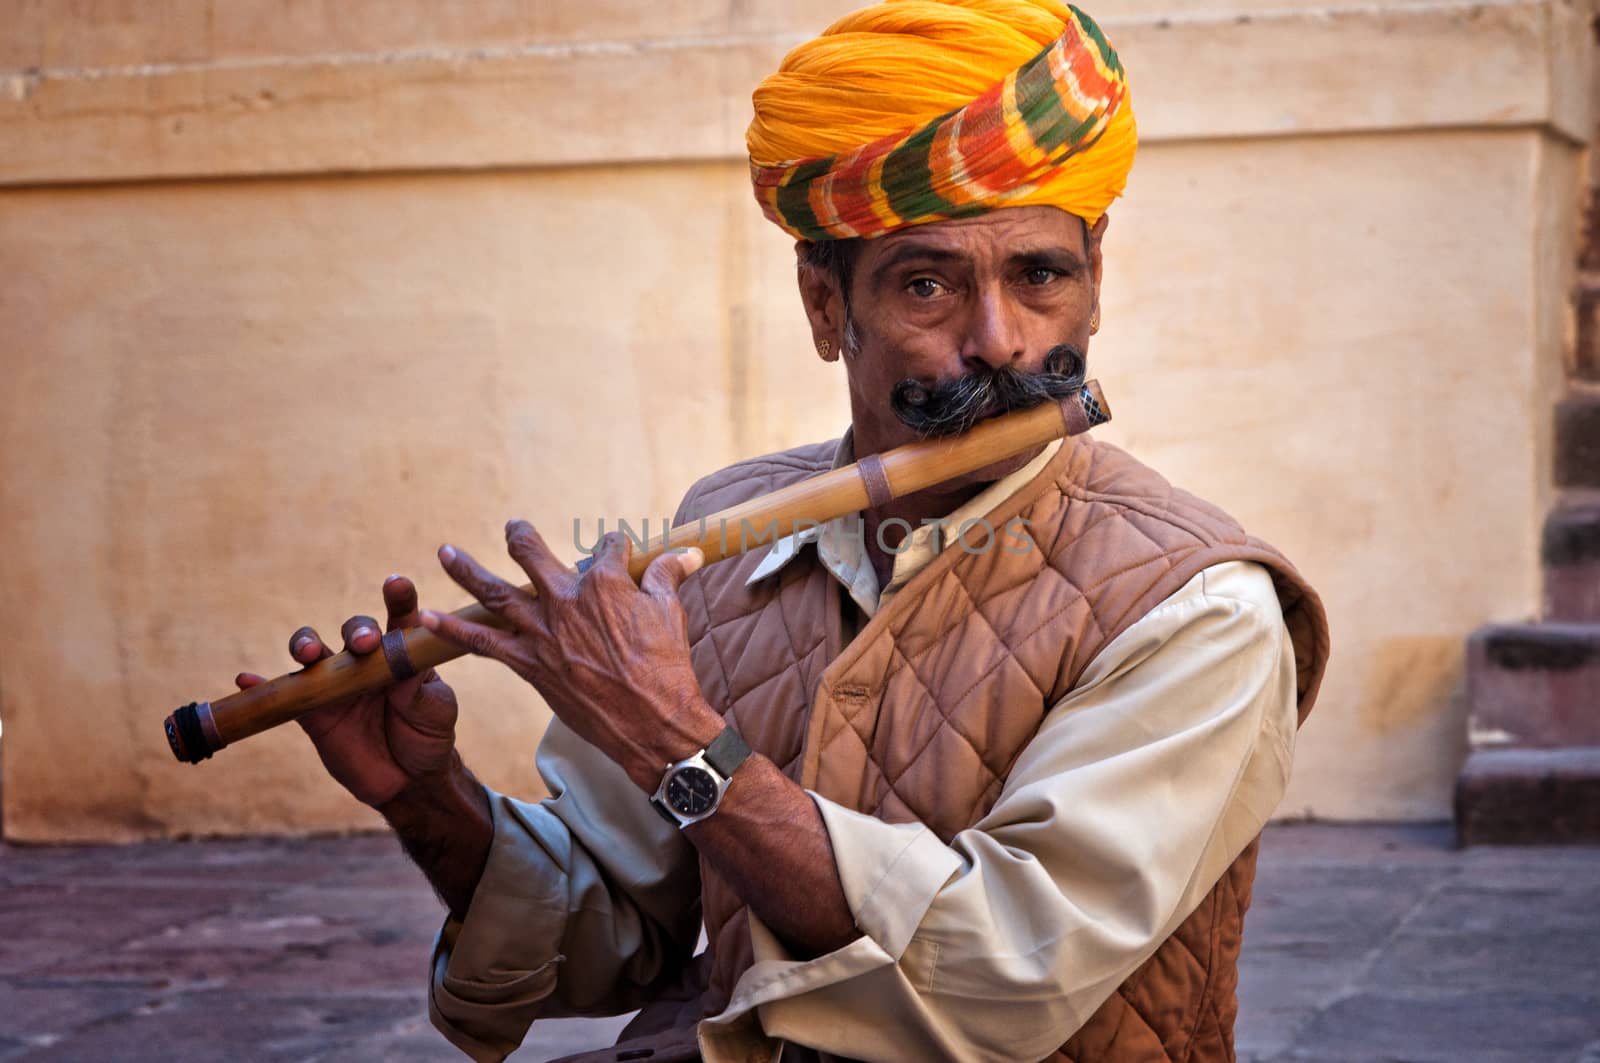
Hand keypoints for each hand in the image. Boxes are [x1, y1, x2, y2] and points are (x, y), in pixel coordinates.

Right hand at [235, 575, 458, 807]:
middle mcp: (367, 660)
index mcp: (403, 652)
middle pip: (354, 631)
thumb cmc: (430, 735)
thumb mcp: (435, 710)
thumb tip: (400, 667)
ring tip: (307, 652)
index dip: (399, 598)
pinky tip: (247, 679)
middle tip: (364, 643)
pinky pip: (284, 694)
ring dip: (305, 644)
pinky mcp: (313, 711)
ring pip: (314, 652)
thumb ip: (418, 689)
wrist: (409, 779)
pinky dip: (262, 686)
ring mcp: (337, 683)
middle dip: (357, 631)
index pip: (401, 618)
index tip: (397, 583)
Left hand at [422, 523, 722, 792]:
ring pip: (495, 592)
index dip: (616, 549)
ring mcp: (543, 632)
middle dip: (521, 537)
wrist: (652, 722)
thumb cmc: (667, 666)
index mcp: (604, 582)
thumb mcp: (671, 612)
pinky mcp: (530, 664)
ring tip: (446, 552)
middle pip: (532, 554)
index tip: (621, 557)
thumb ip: (667, 576)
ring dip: (467, 570)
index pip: (606, 548)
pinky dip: (453, 630)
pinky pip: (482, 643)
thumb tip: (684, 552)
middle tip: (513, 527)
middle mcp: (565, 599)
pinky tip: (429, 617)